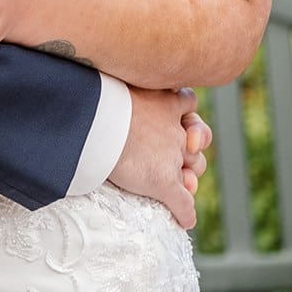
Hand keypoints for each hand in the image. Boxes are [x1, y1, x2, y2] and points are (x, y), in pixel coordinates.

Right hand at [109, 86, 212, 229]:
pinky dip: (185, 212)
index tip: (178, 122)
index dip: (184, 115)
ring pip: (196, 168)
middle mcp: (173, 128)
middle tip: (181, 156)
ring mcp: (171, 156)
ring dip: (190, 177)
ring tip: (183, 184)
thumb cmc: (95, 97)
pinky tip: (183, 219)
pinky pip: (183, 203)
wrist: (95, 121)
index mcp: (163, 101)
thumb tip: (95, 71)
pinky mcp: (164, 181)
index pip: (187, 103)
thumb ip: (118, 84)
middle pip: (196, 140)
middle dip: (192, 150)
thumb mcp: (113, 82)